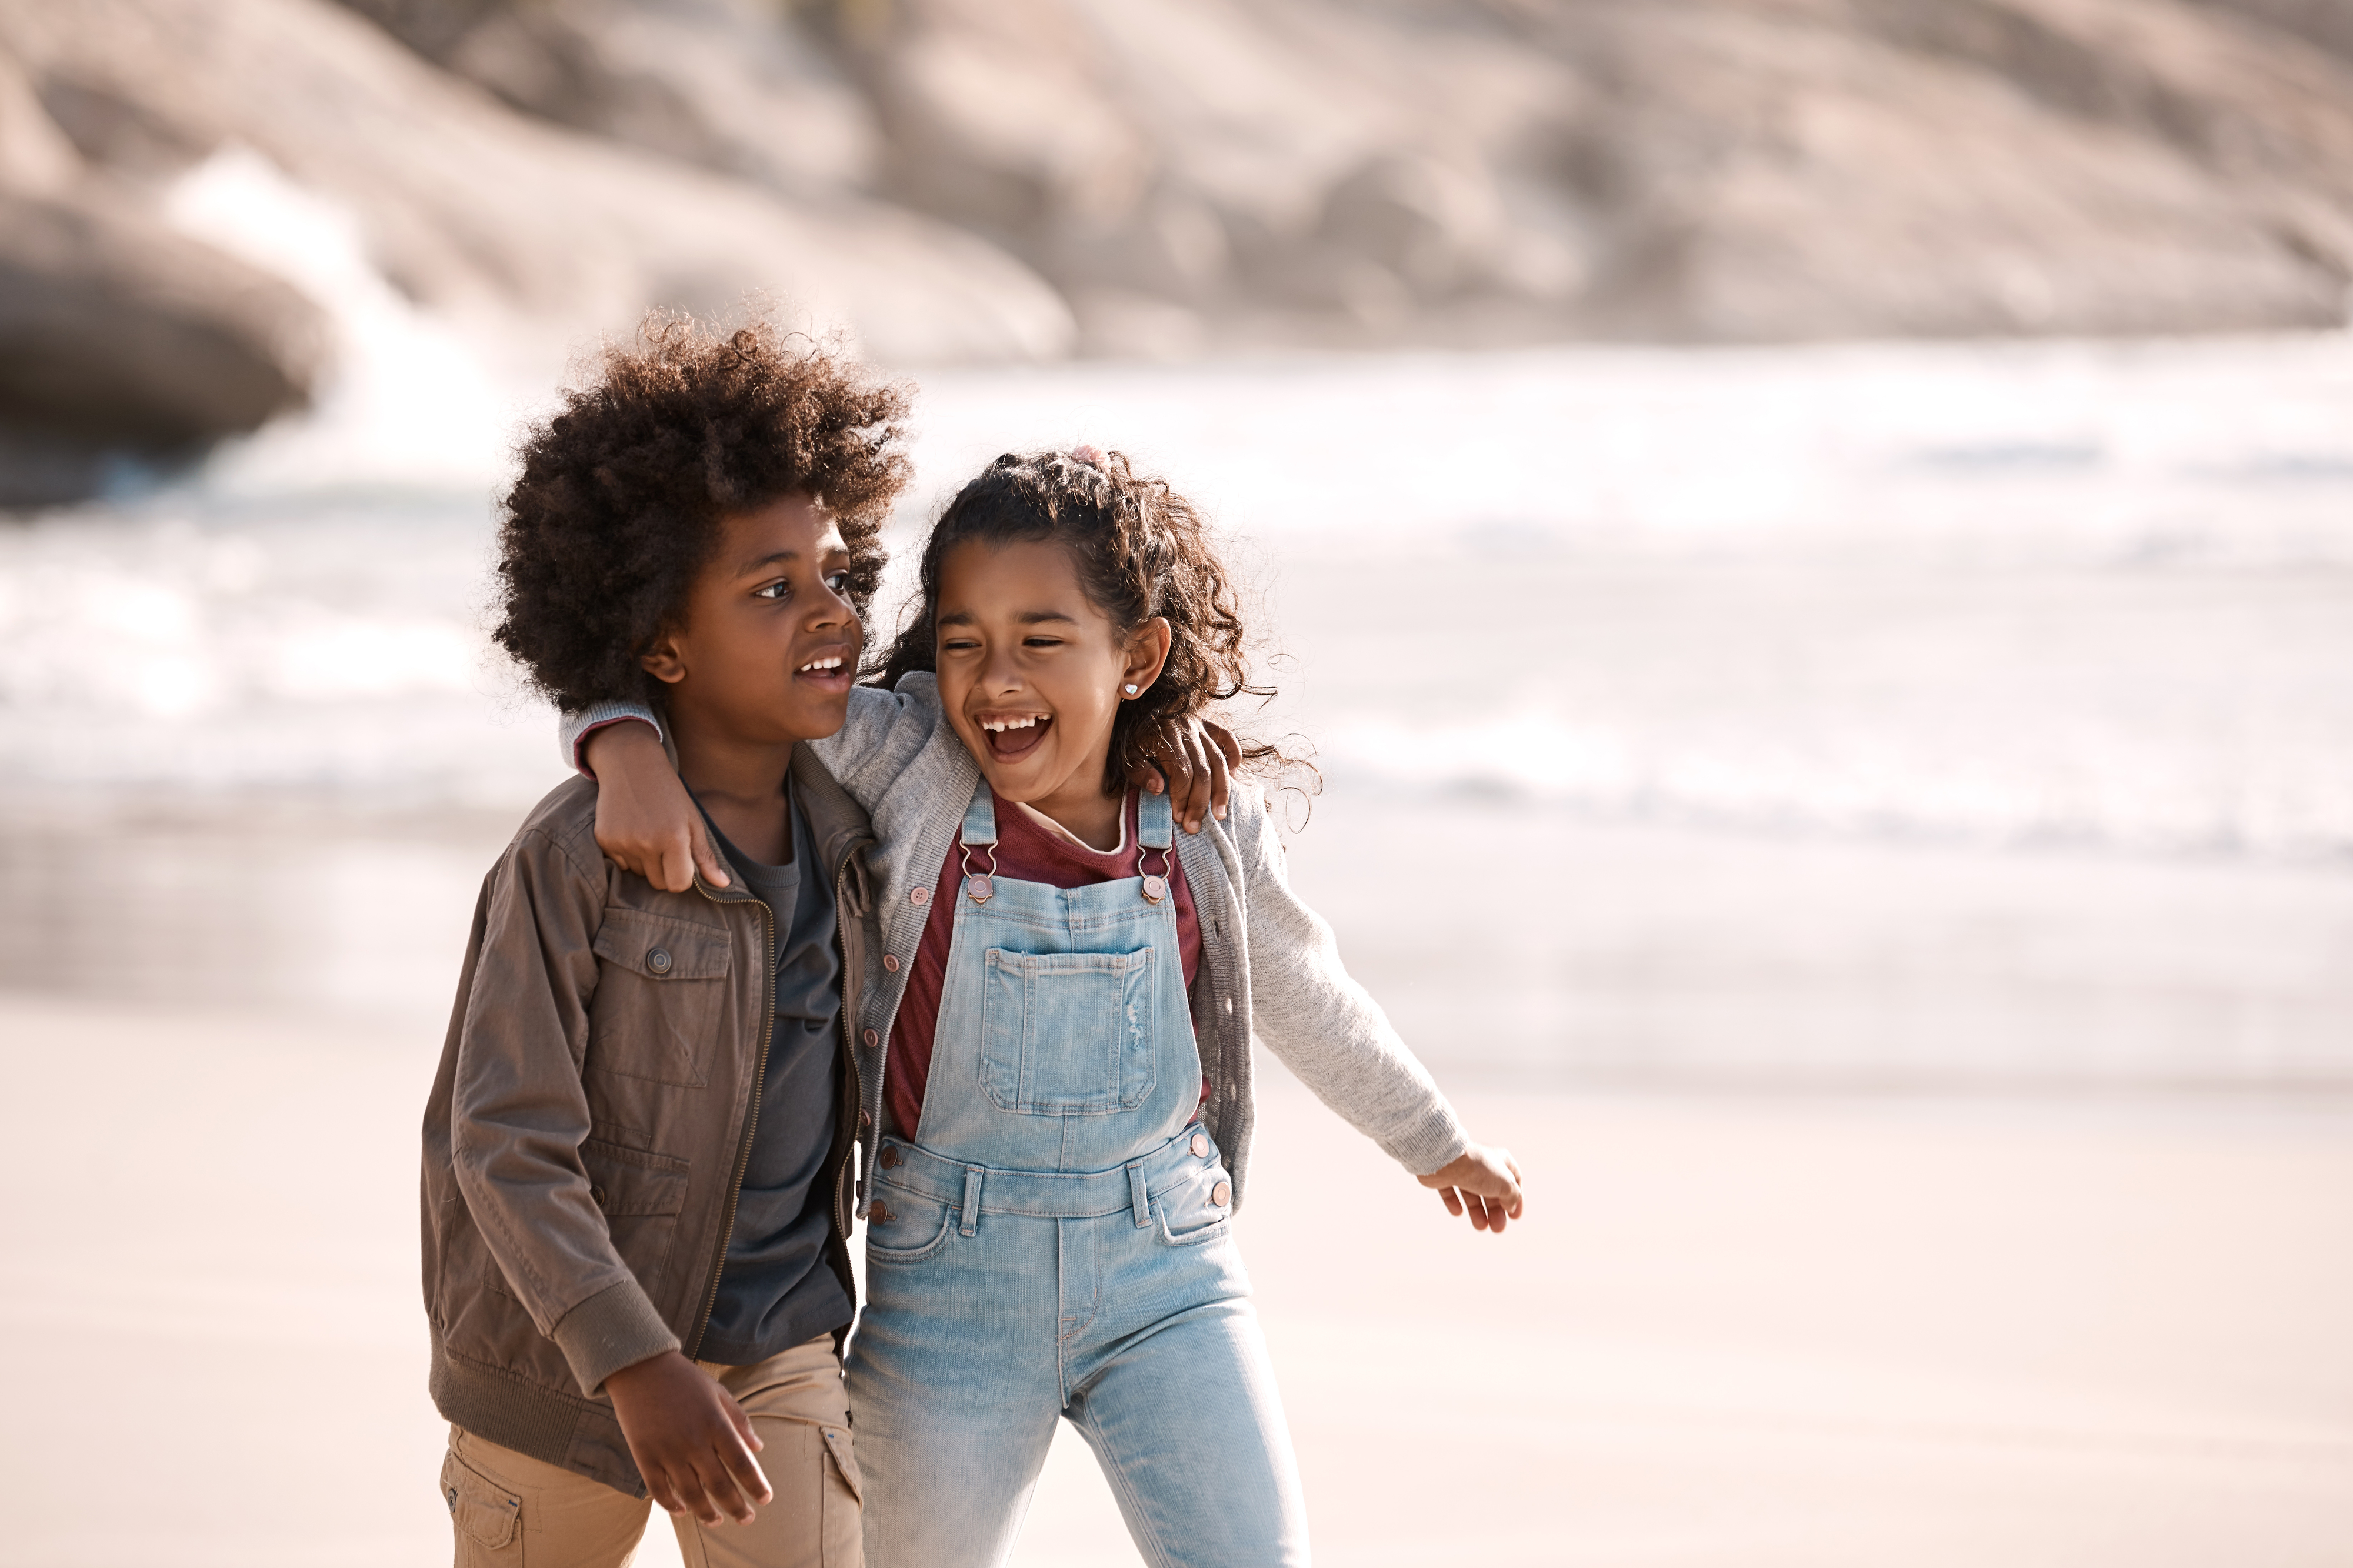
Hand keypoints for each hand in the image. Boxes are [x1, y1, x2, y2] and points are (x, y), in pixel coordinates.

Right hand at [585, 721, 728, 890]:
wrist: (631, 764)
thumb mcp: (693, 821)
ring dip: (645, 862)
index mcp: (674, 838)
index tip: (682, 861)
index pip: (678, 885)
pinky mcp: (604, 840)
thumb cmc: (669, 793)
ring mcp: (622, 842)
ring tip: (647, 833)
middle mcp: (646, 843)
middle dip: (664, 871)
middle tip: (664, 845)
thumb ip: (705, 856)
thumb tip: (723, 885)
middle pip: (657, 883)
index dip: (682, 876)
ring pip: (638, 874)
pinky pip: (619, 864)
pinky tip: (631, 830)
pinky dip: (627, 854)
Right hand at [605, 1352, 769, 1524]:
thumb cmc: (684, 1379)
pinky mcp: (644, 1456)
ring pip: (690, 1494)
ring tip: (718, 1521)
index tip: (766, 1499)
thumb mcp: (718, 1392)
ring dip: (706, 1513)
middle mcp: (693, 1441)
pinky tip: (683, 1511)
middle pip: (719, 1485)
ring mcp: (667, 1451)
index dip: (755, 1485)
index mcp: (715, 1423)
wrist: (640, 1367)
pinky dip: (671, 1505)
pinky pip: (659, 1490)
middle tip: (747, 1520)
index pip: (741, 1463)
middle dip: (736, 1506)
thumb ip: (739, 1420)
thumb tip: (758, 1448)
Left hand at [1128, 717, 1241, 833]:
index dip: (1182, 797)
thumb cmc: (1129, 737)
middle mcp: (1186, 728)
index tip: (1179, 818)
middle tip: (1194, 826)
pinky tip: (1233, 775)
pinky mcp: (1206, 722)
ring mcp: (1199, 724)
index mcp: (1165, 735)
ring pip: (1218, 759)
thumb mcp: (1126, 755)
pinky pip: (1227, 737)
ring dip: (1221, 789)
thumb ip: (1139, 771)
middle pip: (1203, 771)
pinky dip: (1234, 755)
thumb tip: (1159, 789)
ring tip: (1220, 814)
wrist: (1135, 708)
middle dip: (1200, 802)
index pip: (1182, 772)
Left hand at [1418, 1143, 1523, 1234]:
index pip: (1513, 1179)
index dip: (1516, 1198)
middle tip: (1498, 1229)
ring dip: (1477, 1211)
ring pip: (1472, 1193)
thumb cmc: (1478, 1169)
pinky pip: (1450, 1191)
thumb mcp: (1505, 1184)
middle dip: (1496, 1210)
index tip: (1515, 1217)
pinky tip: (1457, 1212)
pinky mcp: (1444, 1175)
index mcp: (1500, 1159)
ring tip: (1480, 1227)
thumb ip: (1512, 1196)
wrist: (1445, 1160)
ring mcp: (1462, 1168)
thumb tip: (1510, 1206)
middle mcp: (1482, 1163)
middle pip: (1492, 1190)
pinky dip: (1454, 1202)